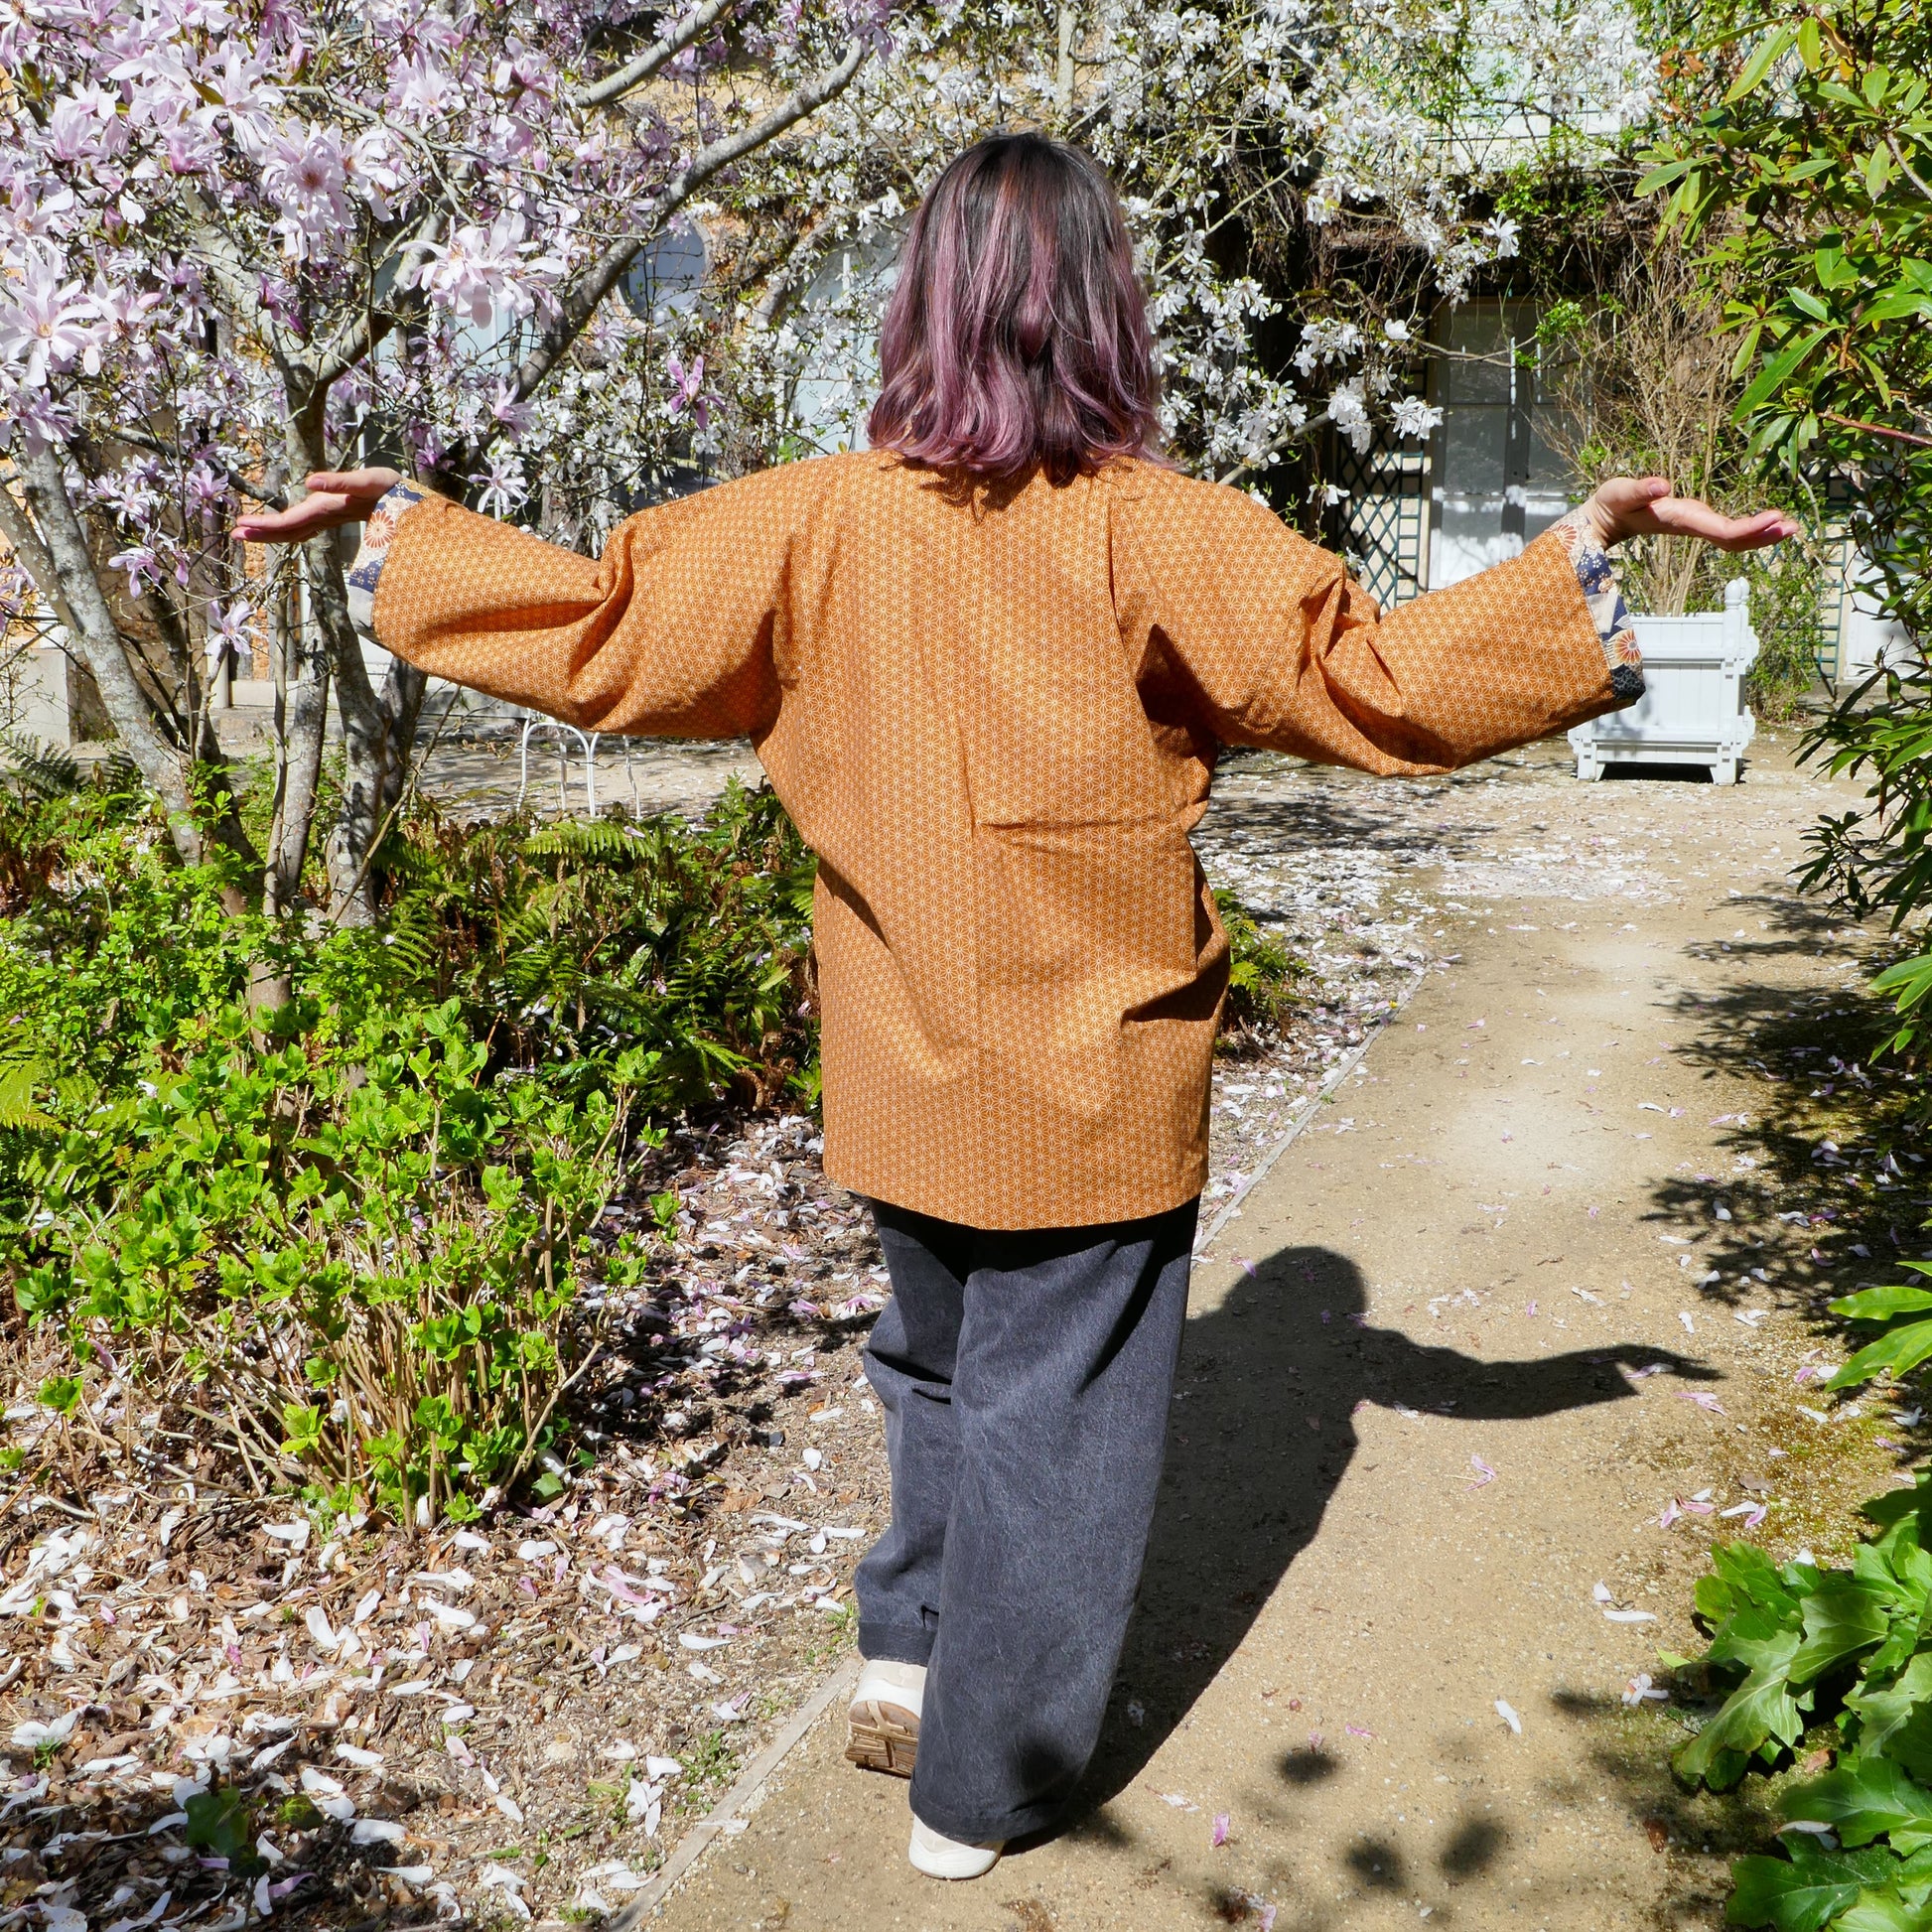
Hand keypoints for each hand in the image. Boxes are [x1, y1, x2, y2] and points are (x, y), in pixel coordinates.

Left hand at [233, 468, 402, 544]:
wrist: (412, 505)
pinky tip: (280, 528)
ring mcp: (330, 518)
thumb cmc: (394, 491)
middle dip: (261, 533)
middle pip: (288, 530)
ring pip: (296, 530)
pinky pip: (306, 526)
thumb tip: (310, 482)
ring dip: (271, 532)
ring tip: (247, 531)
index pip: (290, 522)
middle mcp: (325, 516)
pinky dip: (288, 528)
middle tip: (235, 534)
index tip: (241, 525)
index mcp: (328, 510)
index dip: (265, 525)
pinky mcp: (334, 515)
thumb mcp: (369, 480)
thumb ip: (341, 482)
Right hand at [1583, 476, 1798, 551]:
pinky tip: (1766, 523)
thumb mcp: (1621, 493)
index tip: (1775, 518)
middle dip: (1764, 535)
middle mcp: (1693, 526)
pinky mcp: (1696, 522)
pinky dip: (1750, 529)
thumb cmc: (1612, 505)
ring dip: (1762, 535)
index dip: (1750, 528)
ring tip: (1789, 527)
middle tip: (1794, 527)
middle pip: (1734, 540)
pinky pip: (1728, 531)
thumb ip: (1639, 490)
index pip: (1722, 530)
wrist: (1604, 519)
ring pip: (1734, 539)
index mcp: (1682, 520)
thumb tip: (1662, 485)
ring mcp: (1696, 526)